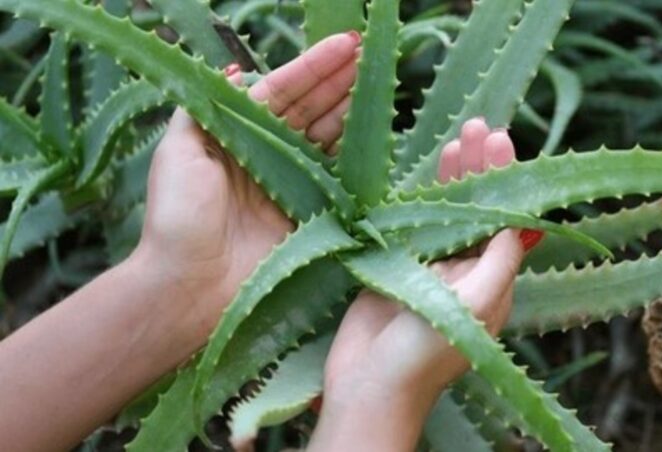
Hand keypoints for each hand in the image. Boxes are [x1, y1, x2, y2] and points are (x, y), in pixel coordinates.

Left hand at [131, 32, 360, 343]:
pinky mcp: (308, 219)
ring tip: (376, 85)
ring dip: (350, 113)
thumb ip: (204, 110)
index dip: (311, 68)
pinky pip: (337, 183)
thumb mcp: (178, 152)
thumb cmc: (179, 217)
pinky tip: (374, 137)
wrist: (188, 285)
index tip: (344, 46)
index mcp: (235, 138)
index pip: (280, 93)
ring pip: (327, 141)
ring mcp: (289, 188)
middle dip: (337, 83)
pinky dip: (356, 160)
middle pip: (309, 112)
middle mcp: (265, 159)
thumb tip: (237, 75)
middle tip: (368, 59)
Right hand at [308, 119, 525, 451]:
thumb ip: (499, 260)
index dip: (509, 181)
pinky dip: (420, 196)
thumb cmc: (426, 353)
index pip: (509, 220)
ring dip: (454, 177)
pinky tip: (424, 171)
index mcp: (494, 281)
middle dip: (483, 170)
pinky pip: (412, 223)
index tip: (503, 143)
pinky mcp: (397, 266)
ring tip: (458, 139)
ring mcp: (431, 267)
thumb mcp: (476, 304)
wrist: (367, 386)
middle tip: (481, 128)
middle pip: (481, 209)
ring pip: (448, 211)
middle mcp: (467, 271)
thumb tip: (525, 221)